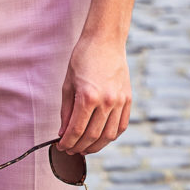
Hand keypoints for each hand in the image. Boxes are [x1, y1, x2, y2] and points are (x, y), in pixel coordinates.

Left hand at [58, 34, 131, 154]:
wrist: (105, 40)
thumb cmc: (83, 58)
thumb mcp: (68, 83)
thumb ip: (66, 111)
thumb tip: (63, 133)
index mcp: (88, 96)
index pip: (76, 130)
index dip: (67, 142)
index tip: (60, 146)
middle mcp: (106, 101)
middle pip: (92, 136)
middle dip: (79, 147)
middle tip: (71, 150)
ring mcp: (119, 101)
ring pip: (108, 136)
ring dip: (96, 146)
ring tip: (85, 148)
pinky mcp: (128, 99)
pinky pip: (121, 126)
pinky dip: (111, 136)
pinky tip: (101, 138)